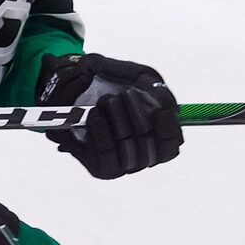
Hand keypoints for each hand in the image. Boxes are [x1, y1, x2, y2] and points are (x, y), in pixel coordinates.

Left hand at [34, 54, 182, 179]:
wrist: (73, 90)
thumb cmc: (111, 82)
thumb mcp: (136, 75)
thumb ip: (156, 86)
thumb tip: (170, 107)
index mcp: (158, 137)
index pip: (171, 144)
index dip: (167, 128)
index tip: (158, 109)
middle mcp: (143, 156)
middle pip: (150, 143)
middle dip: (136, 114)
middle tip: (124, 94)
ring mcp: (123, 165)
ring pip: (129, 147)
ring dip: (118, 119)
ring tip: (106, 100)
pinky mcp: (102, 169)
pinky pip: (107, 154)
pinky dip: (101, 131)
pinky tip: (95, 115)